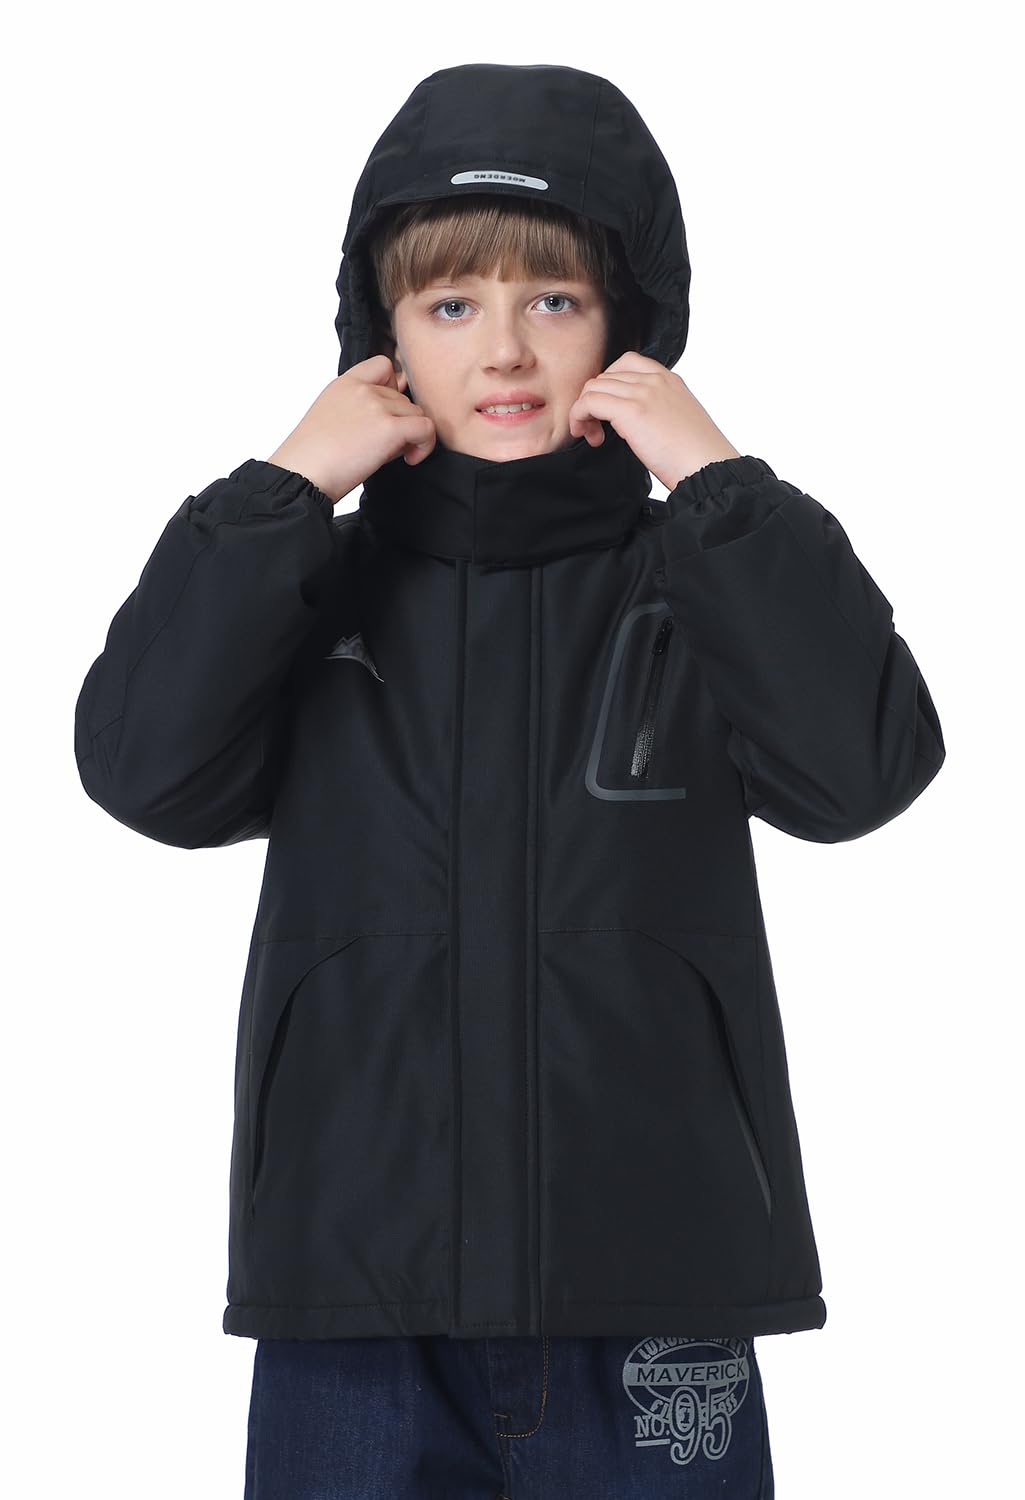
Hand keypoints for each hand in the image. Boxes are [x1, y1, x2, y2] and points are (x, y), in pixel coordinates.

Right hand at [267, 356, 436, 504]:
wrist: (302, 474)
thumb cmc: (314, 457)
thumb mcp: (332, 417)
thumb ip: (360, 408)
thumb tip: (397, 417)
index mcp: (344, 383)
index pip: (383, 365)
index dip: (394, 388)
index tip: (387, 413)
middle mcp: (362, 390)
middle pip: (404, 398)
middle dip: (400, 422)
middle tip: (384, 446)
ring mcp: (376, 406)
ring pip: (417, 413)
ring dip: (411, 435)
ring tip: (392, 454)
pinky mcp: (389, 429)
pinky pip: (426, 428)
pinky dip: (425, 445)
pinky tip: (409, 459)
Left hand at [567, 351, 741, 490]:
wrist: (708, 469)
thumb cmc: (695, 456)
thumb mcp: (678, 420)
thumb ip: (656, 409)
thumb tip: (632, 421)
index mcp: (669, 380)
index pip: (626, 364)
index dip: (609, 386)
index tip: (608, 412)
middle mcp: (655, 380)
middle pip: (605, 376)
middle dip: (594, 401)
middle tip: (597, 430)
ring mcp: (643, 392)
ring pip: (593, 387)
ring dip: (585, 411)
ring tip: (593, 436)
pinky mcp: (631, 411)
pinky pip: (589, 402)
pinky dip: (580, 417)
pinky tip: (589, 436)